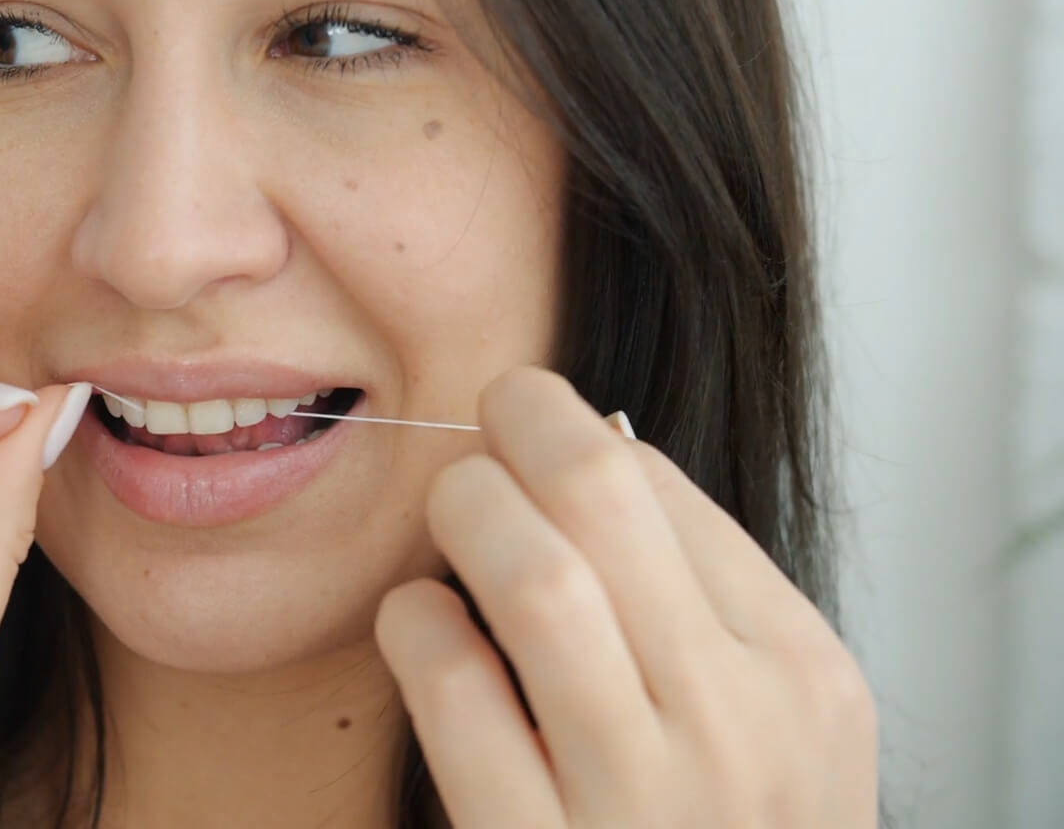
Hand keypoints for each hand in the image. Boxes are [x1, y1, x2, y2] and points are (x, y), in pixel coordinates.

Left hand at [374, 367, 876, 826]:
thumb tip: (576, 458)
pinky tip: (419, 625)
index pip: (666, 489)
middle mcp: (738, 728)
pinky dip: (418, 627)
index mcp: (804, 675)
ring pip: (535, 579)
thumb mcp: (767, 723)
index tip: (525, 431)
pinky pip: (457, 694)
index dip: (573, 433)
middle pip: (600, 496)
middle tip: (478, 436)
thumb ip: (698, 606)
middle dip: (516, 430)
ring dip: (465, 513)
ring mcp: (640, 798)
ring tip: (449, 514)